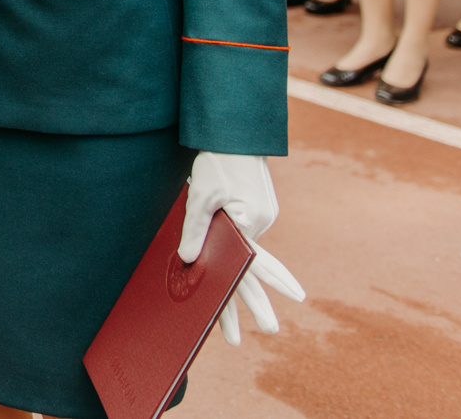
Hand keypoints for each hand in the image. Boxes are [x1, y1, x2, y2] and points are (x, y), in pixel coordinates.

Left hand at [180, 152, 303, 347]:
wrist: (235, 131)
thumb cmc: (218, 159)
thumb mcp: (201, 193)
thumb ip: (195, 228)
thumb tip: (189, 261)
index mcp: (251, 222)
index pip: (251, 268)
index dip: (253, 296)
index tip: (264, 322)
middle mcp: (261, 222)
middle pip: (258, 270)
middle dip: (259, 303)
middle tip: (271, 331)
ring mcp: (261, 215)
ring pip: (250, 253)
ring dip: (247, 278)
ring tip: (255, 312)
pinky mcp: (256, 208)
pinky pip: (244, 235)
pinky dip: (238, 252)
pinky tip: (229, 262)